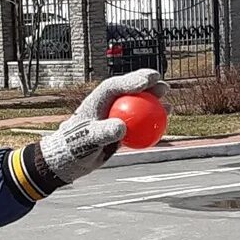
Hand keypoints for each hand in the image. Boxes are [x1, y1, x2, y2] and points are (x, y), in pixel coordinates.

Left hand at [34, 70, 162, 186]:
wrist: (70, 160)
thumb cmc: (75, 146)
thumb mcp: (88, 139)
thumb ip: (103, 132)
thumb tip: (122, 127)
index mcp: (98, 99)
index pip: (117, 85)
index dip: (134, 80)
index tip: (148, 80)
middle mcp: (109, 104)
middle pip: (131, 91)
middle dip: (149, 85)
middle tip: (163, 86)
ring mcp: (116, 115)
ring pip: (138, 105)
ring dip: (154, 103)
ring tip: (169, 104)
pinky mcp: (120, 126)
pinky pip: (139, 122)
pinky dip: (152, 121)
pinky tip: (165, 121)